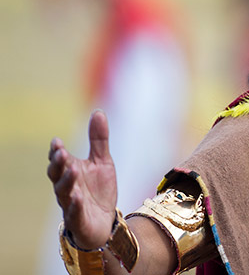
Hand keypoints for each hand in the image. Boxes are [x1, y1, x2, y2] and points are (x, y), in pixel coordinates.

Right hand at [47, 110, 117, 248]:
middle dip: (58, 164)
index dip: (56, 152)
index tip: (57, 142)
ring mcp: (71, 204)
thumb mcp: (102, 161)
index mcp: (70, 172)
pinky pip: (74, 213)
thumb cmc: (99, 190)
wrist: (106, 222)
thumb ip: (98, 139)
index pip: (59, 160)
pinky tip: (77, 197)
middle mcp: (67, 187)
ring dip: (66, 182)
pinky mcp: (79, 219)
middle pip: (57, 175)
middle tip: (61, 153)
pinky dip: (74, 205)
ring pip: (63, 193)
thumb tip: (98, 111)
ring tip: (72, 170)